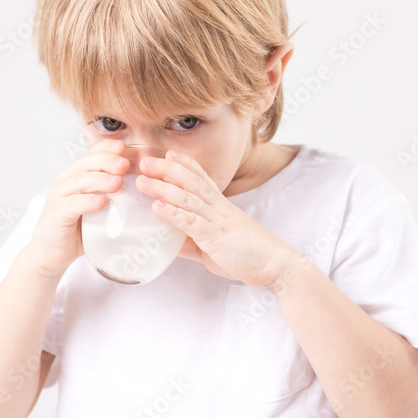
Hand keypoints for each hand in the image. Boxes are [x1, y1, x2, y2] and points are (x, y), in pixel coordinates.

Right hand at [27, 136, 129, 278]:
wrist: (51, 252)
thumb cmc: (77, 228)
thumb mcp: (96, 206)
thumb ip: (111, 194)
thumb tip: (143, 186)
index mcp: (76, 175)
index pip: (92, 154)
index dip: (108, 148)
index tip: (125, 147)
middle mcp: (66, 181)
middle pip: (87, 163)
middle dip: (107, 160)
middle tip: (125, 164)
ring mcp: (60, 197)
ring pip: (81, 181)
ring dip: (101, 180)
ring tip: (118, 182)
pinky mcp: (57, 214)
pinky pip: (74, 204)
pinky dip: (88, 201)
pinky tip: (102, 202)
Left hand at [135, 148, 285, 287]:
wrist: (274, 265)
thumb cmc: (246, 254)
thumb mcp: (214, 245)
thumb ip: (191, 242)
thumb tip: (168, 243)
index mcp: (220, 206)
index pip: (202, 178)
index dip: (186, 164)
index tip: (169, 153)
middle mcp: (218, 207)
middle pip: (191, 181)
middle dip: (167, 169)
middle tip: (144, 160)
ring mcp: (217, 220)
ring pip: (187, 198)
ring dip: (163, 188)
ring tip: (142, 180)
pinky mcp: (216, 236)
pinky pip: (191, 222)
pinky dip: (173, 213)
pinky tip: (157, 207)